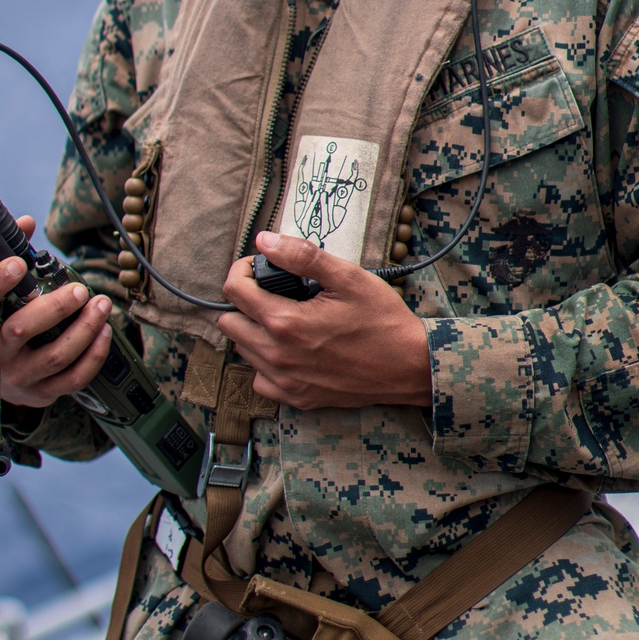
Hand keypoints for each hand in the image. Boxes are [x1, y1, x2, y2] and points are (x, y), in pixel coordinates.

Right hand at [0, 217, 112, 408]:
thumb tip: (26, 222)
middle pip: (21, 330)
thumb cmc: (2, 325)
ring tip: (102, 305)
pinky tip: (105, 332)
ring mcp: (20, 376)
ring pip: (54, 356)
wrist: (0, 379)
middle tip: (80, 290)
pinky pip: (73, 378)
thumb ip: (13, 256)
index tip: (19, 263)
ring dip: (84, 329)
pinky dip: (94, 355)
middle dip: (55, 308)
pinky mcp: (43, 392)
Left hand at [218, 231, 431, 410]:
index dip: (243, 270)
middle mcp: (277, 356)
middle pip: (229, 323)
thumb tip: (265, 241)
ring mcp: (285, 382)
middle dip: (245, 301)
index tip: (262, 266)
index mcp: (285, 322)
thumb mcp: (347, 277)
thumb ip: (301, 256)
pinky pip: (259, 379)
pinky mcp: (296, 398)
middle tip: (273, 291)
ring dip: (253, 330)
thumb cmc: (382, 320)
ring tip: (285, 317)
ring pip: (242, 351)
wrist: (410, 367)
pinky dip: (266, 362)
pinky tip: (289, 348)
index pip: (234, 291)